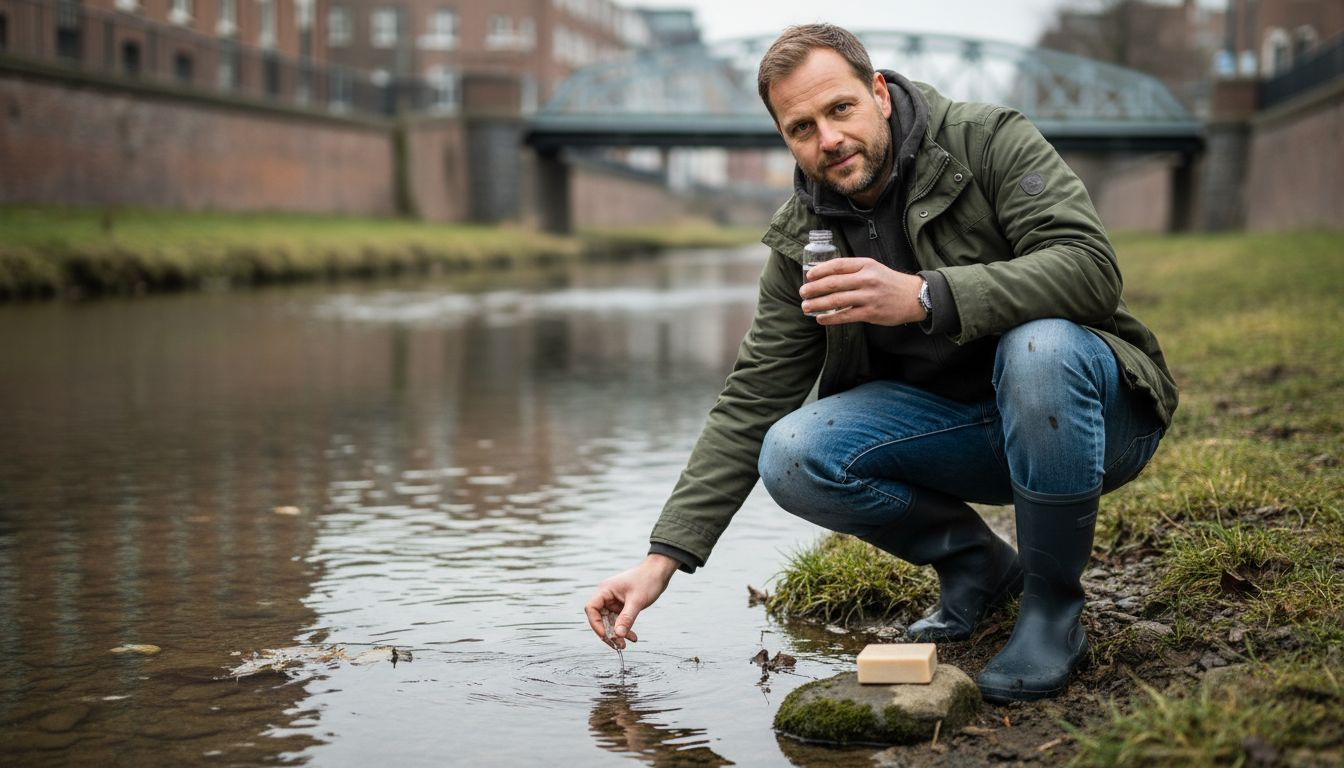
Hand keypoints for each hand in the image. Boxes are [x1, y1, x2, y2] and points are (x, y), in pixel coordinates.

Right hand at [584, 554, 678, 648]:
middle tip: (618, 645)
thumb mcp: (637, 601)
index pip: (592, 608)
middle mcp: (607, 596)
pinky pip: (619, 620)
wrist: (659, 572)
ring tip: (626, 644)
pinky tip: (633, 637)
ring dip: (617, 633)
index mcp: (605, 590)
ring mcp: (614, 601)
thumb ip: (626, 618)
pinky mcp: (621, 605)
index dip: (596, 623)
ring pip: (610, 622)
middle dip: (608, 633)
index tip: (606, 635)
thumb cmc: (647, 580)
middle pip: (599, 618)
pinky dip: (624, 629)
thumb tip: (618, 635)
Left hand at [800, 257, 926, 325]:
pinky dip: (830, 318)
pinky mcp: (871, 312)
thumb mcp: (874, 268)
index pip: (838, 265)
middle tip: (802, 293)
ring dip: (817, 304)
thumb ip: (853, 270)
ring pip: (836, 300)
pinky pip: (845, 315)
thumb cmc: (889, 282)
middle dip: (814, 288)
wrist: (915, 296)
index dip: (820, 270)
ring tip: (806, 306)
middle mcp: (867, 279)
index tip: (808, 276)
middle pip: (833, 283)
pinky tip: (820, 318)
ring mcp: (869, 296)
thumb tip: (826, 276)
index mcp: (866, 264)